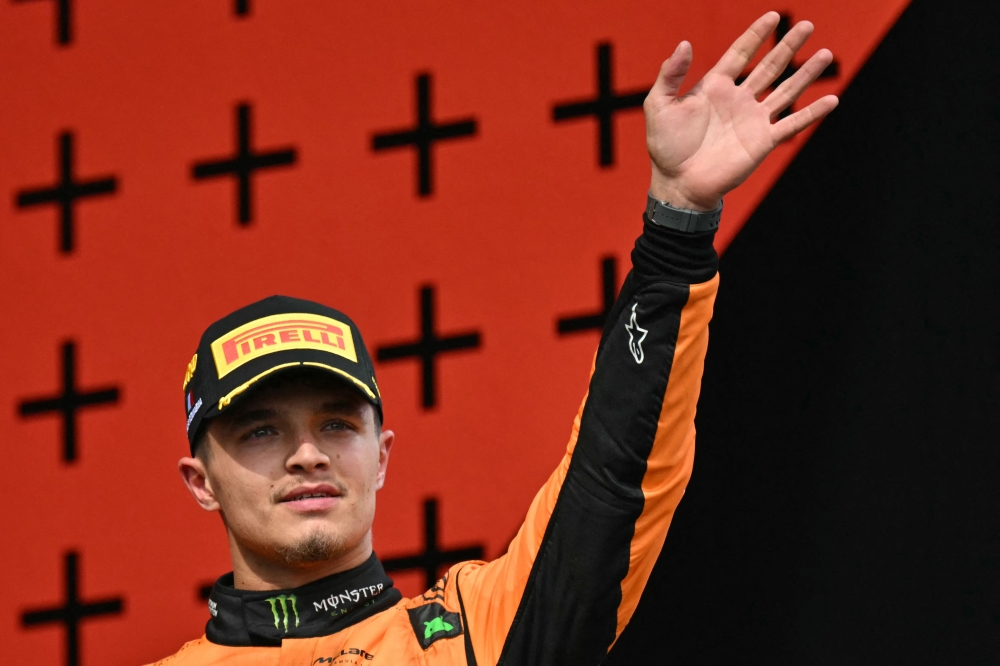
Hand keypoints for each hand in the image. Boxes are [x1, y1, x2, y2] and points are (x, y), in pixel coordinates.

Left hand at [644, 12, 838, 210]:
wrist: (679, 183)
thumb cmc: (666, 147)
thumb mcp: (659, 105)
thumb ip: (670, 74)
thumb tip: (684, 43)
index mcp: (715, 86)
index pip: (740, 53)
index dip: (756, 34)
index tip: (772, 15)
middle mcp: (738, 99)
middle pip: (770, 66)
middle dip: (788, 45)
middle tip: (807, 25)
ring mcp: (753, 120)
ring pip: (786, 90)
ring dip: (806, 73)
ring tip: (826, 54)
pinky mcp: (763, 141)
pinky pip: (792, 123)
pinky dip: (812, 113)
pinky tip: (831, 100)